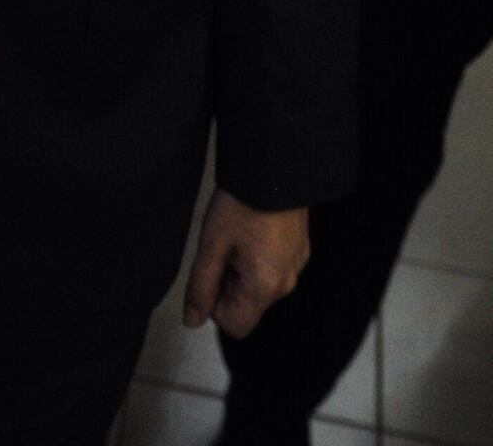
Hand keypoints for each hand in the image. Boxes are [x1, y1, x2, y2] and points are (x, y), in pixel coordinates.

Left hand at [184, 191, 309, 337]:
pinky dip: (259, 256)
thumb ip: (200, 287)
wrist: (275, 166)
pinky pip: (274, 267)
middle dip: (229, 283)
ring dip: (243, 268)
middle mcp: (286, 282)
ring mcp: (296, 265)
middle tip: (223, 247)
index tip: (211, 273)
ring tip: (238, 233)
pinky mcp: (300, 249)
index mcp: (265, 286)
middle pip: (247, 305)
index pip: (235, 326)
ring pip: (259, 286)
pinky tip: (253, 228)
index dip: (214, 305)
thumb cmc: (245, 201)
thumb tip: (192, 319)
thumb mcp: (212, 245)